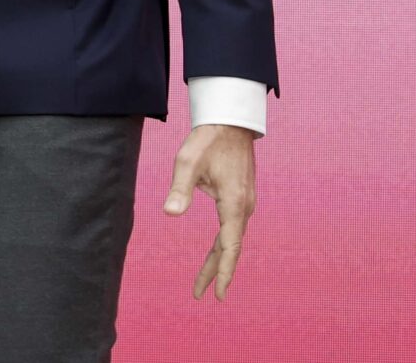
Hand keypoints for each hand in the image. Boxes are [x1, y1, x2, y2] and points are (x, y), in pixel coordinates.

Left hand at [162, 123, 256, 299]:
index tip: (218, 294)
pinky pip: (234, 228)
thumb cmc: (208, 139)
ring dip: (220, 258)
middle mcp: (243, 207)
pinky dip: (225, 244)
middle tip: (199, 293)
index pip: (230, 247)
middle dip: (216, 271)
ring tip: (205, 278)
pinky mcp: (242, 197)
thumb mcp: (187, 162)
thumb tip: (170, 213)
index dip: (224, 273)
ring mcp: (245, 202)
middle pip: (230, 248)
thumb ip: (179, 189)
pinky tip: (216, 250)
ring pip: (232, 239)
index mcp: (233, 203)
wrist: (230, 120)